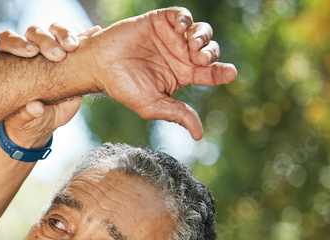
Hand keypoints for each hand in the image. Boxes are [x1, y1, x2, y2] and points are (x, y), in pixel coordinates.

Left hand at [0, 23, 101, 147]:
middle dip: (46, 40)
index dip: (17, 42)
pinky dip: (86, 34)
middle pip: (35, 32)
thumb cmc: (26, 120)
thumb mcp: (24, 120)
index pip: (8, 41)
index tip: (31, 52)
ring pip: (55, 31)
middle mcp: (31, 50)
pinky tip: (93, 32)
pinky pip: (78, 39)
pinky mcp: (70, 55)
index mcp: (12, 62)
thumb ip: (26, 114)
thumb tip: (35, 106)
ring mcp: (51, 51)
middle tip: (57, 55)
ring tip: (73, 47)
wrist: (43, 122)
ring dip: (65, 34)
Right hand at [84, 7, 236, 138]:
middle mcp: (181, 55)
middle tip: (200, 58)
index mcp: (182, 74)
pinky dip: (186, 18)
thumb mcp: (151, 106)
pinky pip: (181, 15)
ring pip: (200, 31)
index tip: (230, 73)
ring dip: (202, 36)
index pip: (210, 72)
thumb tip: (199, 134)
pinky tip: (182, 27)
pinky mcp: (160, 21)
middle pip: (209, 50)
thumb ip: (177, 115)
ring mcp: (172, 37)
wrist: (98, 66)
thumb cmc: (123, 87)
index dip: (222, 71)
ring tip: (192, 44)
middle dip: (210, 52)